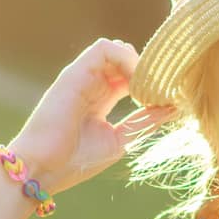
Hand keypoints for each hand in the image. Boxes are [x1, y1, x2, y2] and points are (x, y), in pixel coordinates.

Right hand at [8, 38, 177, 194]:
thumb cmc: (75, 160)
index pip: (132, 76)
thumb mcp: (120, 139)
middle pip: (128, 59)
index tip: (169, 99)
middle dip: (150, 71)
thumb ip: (144, 122)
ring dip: (140, 64)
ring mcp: (82, 75)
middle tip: (164, 90)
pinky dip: (127, 59)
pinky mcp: (74, 72)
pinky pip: (104, 48)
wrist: (43, 169)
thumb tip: (174, 108)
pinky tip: (136, 83)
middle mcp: (92, 82)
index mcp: (101, 97)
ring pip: (118, 49)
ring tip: (150, 88)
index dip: (152, 82)